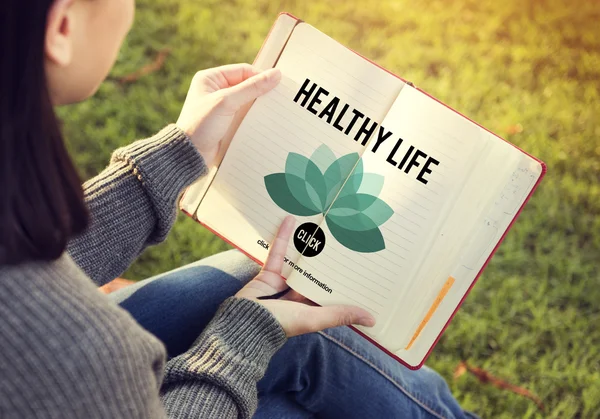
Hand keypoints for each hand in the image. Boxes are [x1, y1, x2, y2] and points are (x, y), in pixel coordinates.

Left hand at [176, 63, 280, 165]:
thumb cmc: (201, 125)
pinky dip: (255, 117)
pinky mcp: (226, 122)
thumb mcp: (227, 102)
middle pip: (247, 85)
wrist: (190, 155)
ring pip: (248, 101)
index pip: (243, 71)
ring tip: (276, 110)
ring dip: (259, 106)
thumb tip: (275, 74)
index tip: (278, 84)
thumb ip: (252, 88)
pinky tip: (265, 121)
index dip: (260, 76)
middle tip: (280, 97)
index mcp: (211, 78)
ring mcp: (221, 107)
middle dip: (262, 92)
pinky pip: (245, 115)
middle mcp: (216, 90)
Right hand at [235, 216, 375, 336]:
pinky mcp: (268, 272)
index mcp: (312, 308)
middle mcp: (299, 295)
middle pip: (317, 273)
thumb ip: (341, 315)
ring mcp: (283, 283)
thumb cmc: (281, 324)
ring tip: (321, 225)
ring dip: (308, 244)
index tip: (361, 264)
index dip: (345, 279)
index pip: (333, 291)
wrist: (244, 322)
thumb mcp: (314, 318)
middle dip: (329, 258)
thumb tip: (372, 320)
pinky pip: (278, 252)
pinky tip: (291, 220)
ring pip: (299, 260)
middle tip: (344, 236)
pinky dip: (283, 237)